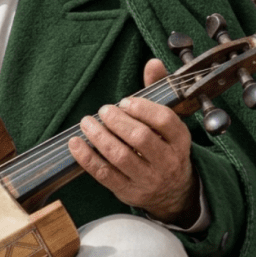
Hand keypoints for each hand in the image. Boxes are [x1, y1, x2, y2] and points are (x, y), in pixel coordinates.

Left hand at [68, 59, 197, 223]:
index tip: (125, 102)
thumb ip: (158, 91)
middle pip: (140, 139)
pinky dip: (87, 158)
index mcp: (180, 140)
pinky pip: (104, 174)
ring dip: (99, 137)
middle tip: (104, 111)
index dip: (142, 108)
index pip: (165, 121)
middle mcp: (167, 161)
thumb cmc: (165, 148)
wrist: (173, 193)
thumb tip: (153, 63)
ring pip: (121, 157)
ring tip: (86, 123)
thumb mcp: (167, 123)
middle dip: (117, 121)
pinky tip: (75, 144)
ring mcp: (147, 179)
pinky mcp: (128, 191)